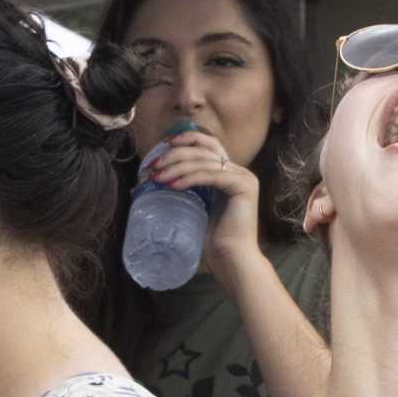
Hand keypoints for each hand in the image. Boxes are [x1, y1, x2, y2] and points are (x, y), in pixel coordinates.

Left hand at [143, 129, 261, 278]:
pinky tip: (173, 185)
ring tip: (158, 177)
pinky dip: (190, 178)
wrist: (231, 258)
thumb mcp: (195, 205)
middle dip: (176, 154)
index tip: (163, 144)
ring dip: (177, 167)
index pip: (209, 143)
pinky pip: (211, 175)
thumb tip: (153, 177)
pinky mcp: (244, 187)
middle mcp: (239, 171)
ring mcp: (244, 177)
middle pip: (205, 149)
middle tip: (154, 166)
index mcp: (229, 173)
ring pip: (205, 161)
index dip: (187, 138)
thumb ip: (185, 186)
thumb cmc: (213, 239)